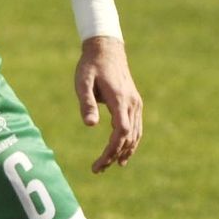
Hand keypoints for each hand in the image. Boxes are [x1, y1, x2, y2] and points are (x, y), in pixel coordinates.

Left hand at [75, 36, 142, 172]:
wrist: (107, 49)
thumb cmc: (91, 65)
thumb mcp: (83, 81)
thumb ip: (86, 102)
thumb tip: (90, 125)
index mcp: (119, 99)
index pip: (121, 132)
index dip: (112, 150)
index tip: (99, 163)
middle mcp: (132, 103)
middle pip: (128, 137)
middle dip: (114, 155)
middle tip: (97, 169)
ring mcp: (135, 103)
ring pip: (135, 135)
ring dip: (123, 152)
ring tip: (109, 166)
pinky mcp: (135, 103)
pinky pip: (136, 127)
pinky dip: (130, 142)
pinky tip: (123, 153)